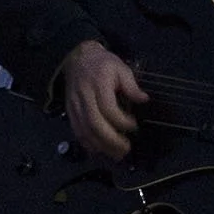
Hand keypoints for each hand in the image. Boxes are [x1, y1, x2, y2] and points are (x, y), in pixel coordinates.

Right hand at [60, 40, 147, 159]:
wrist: (78, 59)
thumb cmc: (103, 64)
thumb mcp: (121, 68)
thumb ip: (131, 85)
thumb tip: (144, 100)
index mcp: (98, 84)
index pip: (108, 108)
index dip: (122, 121)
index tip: (134, 126)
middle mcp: (84, 96)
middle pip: (95, 124)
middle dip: (111, 140)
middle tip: (126, 148)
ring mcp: (75, 105)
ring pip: (85, 131)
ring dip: (101, 146)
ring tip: (116, 154)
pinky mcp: (70, 112)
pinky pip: (77, 131)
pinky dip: (88, 144)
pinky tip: (100, 150)